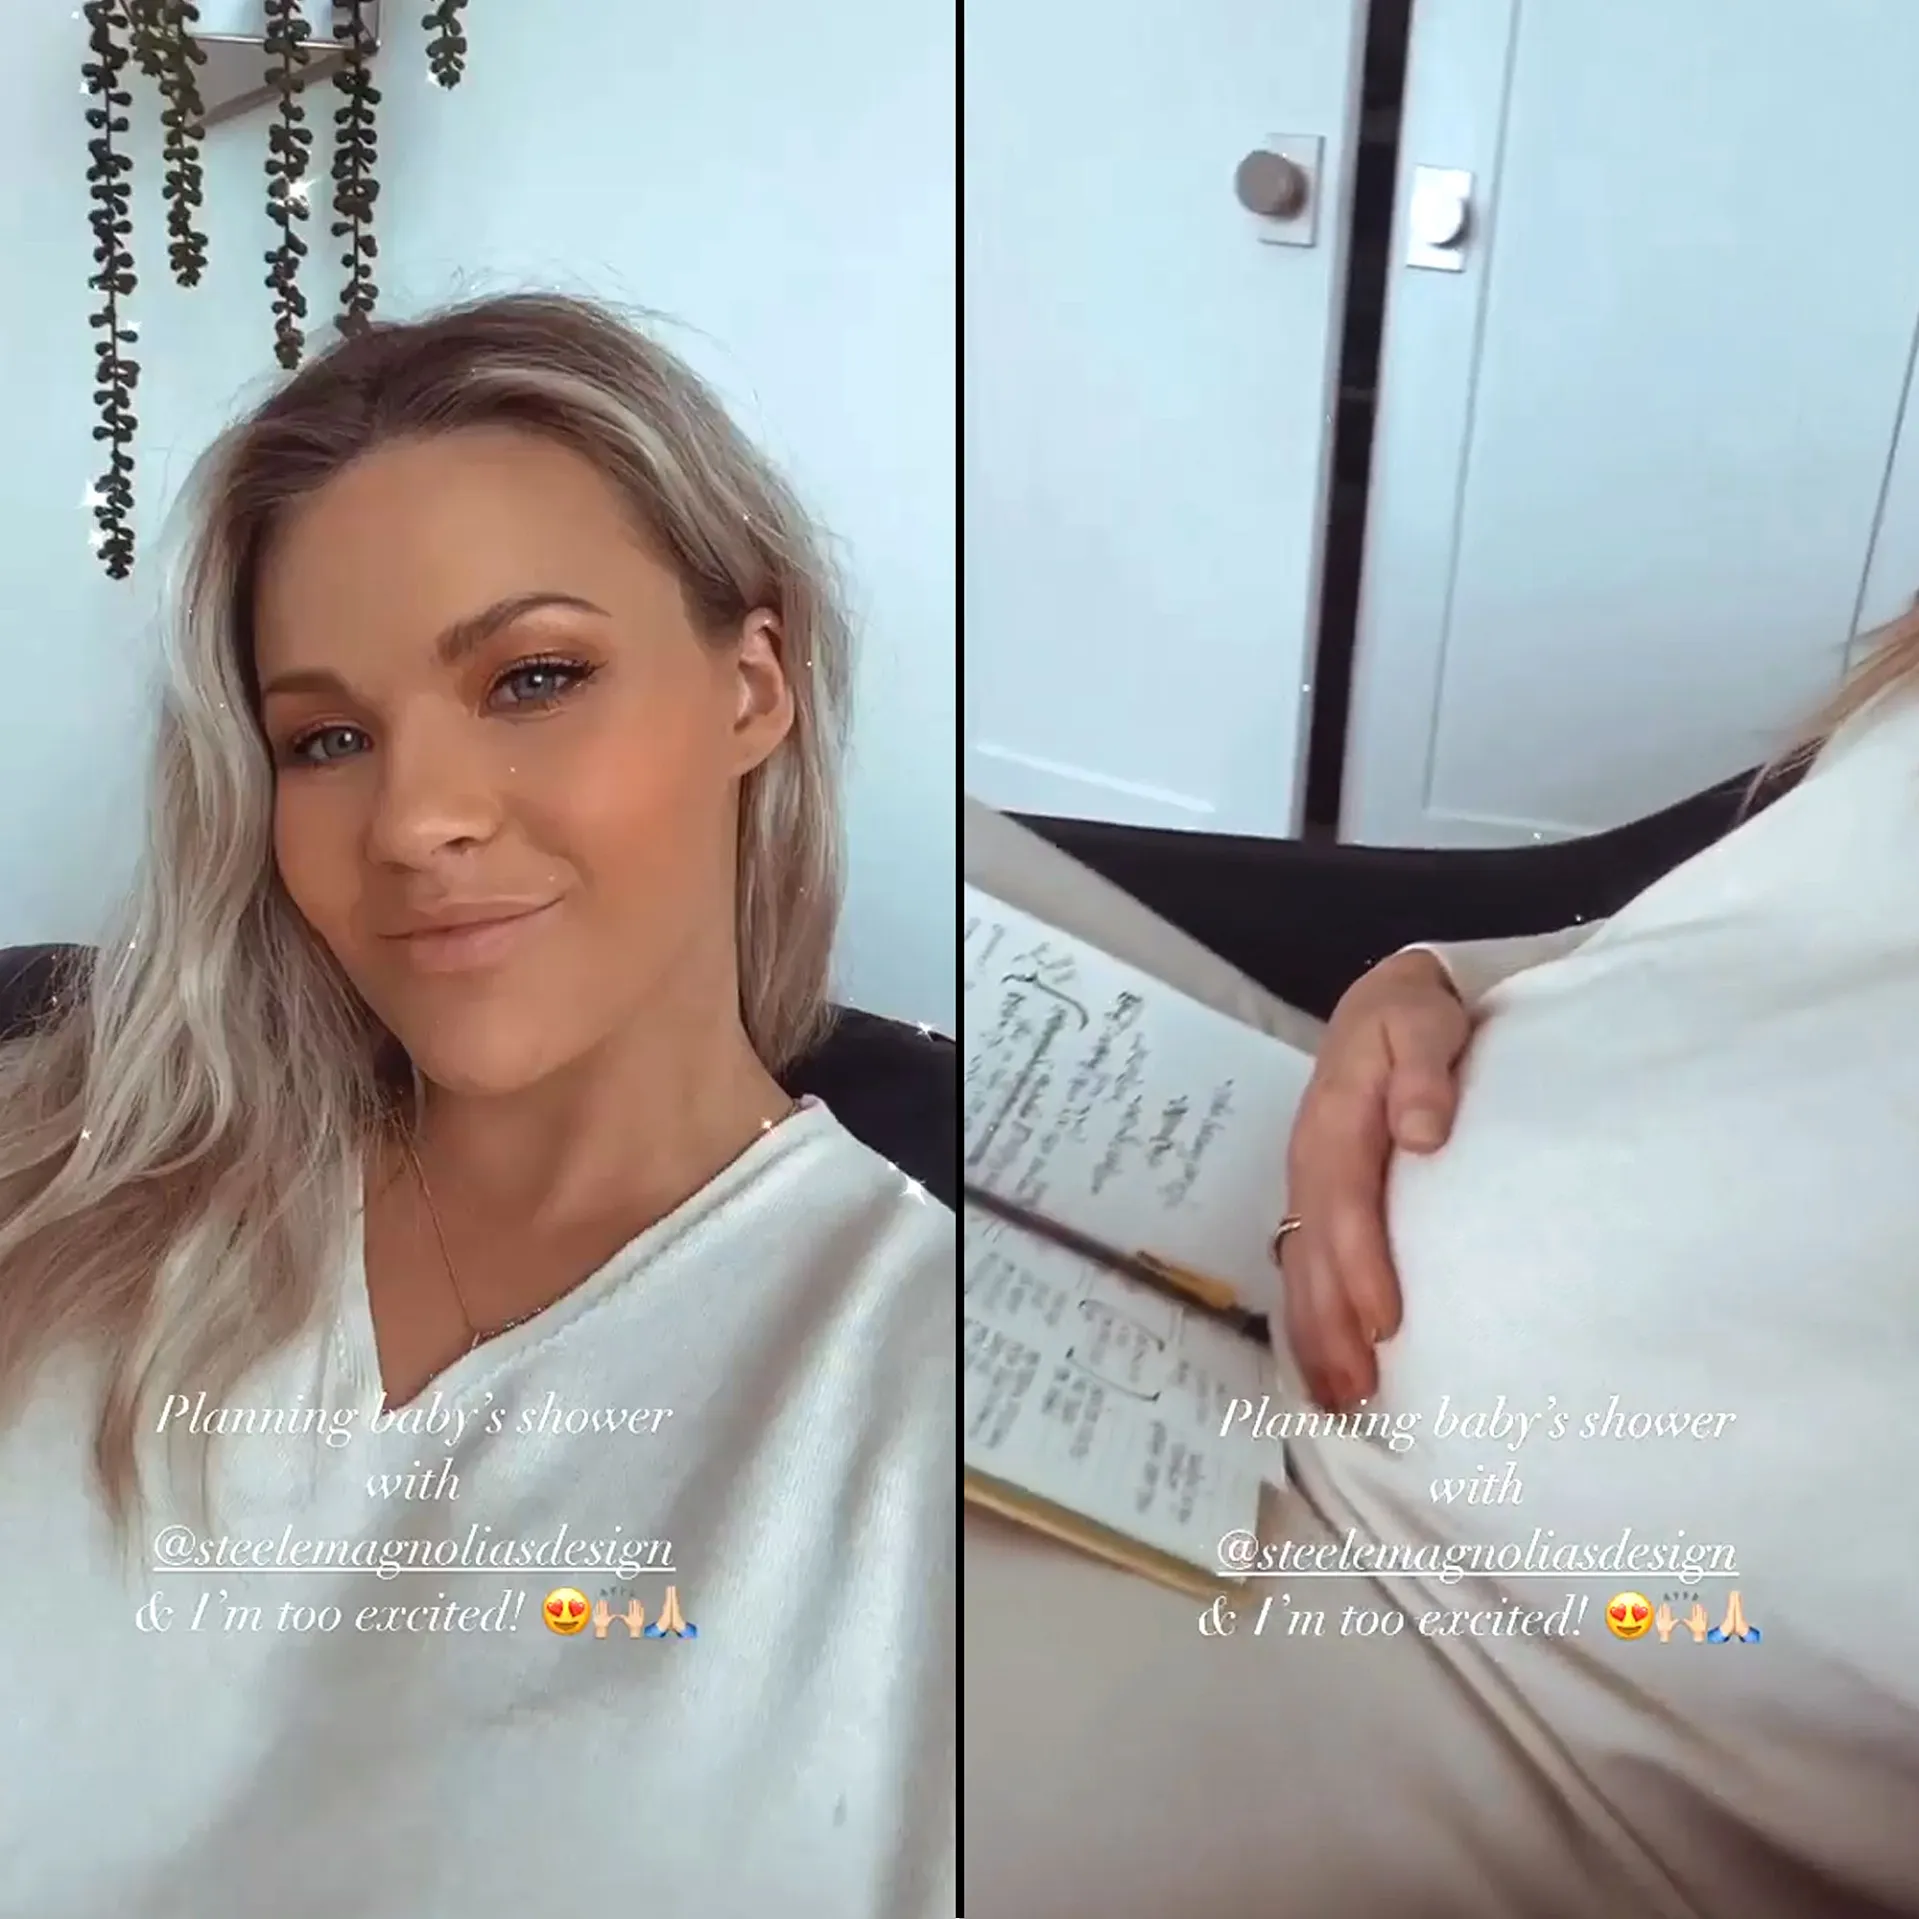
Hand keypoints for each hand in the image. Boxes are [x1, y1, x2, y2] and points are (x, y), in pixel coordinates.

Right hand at [1279, 948, 1471, 1409]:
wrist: (1385, 1002)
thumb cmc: (1414, 1017)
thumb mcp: (1423, 1021)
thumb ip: (1422, 1071)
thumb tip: (1423, 1135)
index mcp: (1334, 1126)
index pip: (1345, 1207)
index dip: (1360, 1268)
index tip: (1387, 1326)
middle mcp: (1311, 1164)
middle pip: (1312, 1254)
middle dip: (1329, 1327)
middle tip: (1355, 1395)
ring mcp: (1308, 1185)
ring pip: (1301, 1269)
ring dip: (1315, 1336)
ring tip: (1338, 1401)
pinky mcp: (1319, 1200)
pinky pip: (1305, 1265)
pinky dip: (1311, 1318)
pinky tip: (1325, 1364)